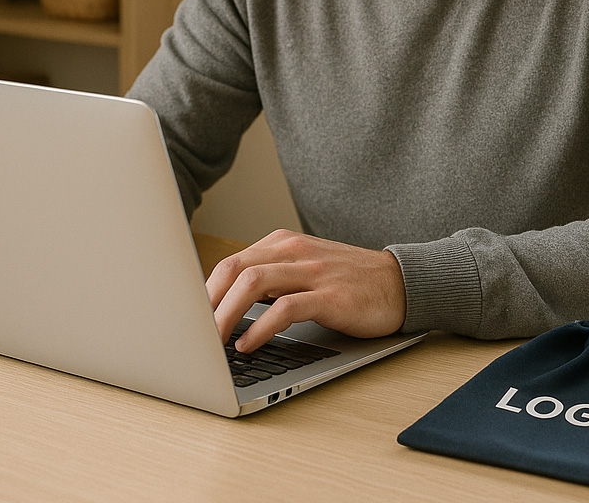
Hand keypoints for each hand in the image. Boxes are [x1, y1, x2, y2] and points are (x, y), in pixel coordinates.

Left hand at [206, 229, 406, 352]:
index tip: (187, 320)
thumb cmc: (348, 283)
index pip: (229, 263)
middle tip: (190, 333)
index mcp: (282, 243)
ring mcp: (313, 272)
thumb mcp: (303, 271)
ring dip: (225, 315)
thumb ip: (269, 280)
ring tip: (212, 342)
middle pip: (233, 269)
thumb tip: (225, 309)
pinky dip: (260, 328)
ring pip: (253, 284)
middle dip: (206, 303)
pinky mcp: (331, 295)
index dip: (202, 292)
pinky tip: (248, 344)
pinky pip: (286, 308)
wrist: (402, 283)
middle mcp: (293, 251)